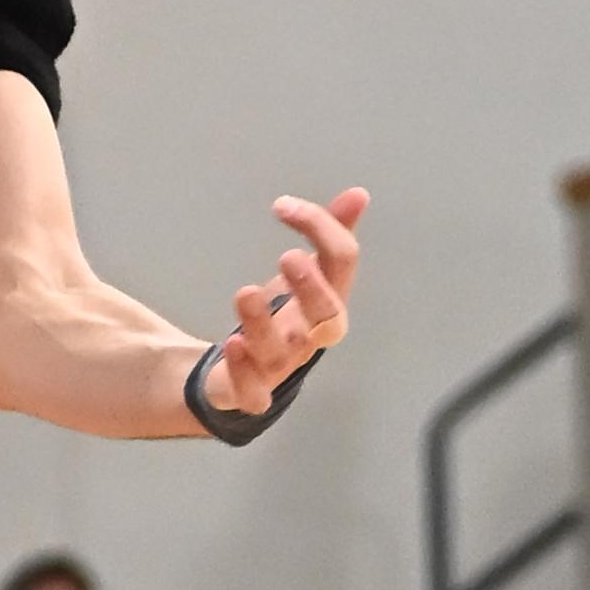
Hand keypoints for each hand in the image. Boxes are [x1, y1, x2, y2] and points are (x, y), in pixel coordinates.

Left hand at [203, 188, 369, 416]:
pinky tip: (231, 344)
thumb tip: (358, 195)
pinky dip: (244, 372)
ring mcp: (282, 366)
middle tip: (288, 256)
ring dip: (263, 323)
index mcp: (327, 301)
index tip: (282, 205)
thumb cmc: (285, 320)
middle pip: (327, 318)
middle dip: (312, 288)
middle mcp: (310, 335)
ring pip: (282, 353)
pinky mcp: (251, 390)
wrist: (248, 375)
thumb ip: (329, 237)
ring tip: (245, 292)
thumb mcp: (308, 275)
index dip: (320, 228)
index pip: (341, 263)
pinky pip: (255, 394)